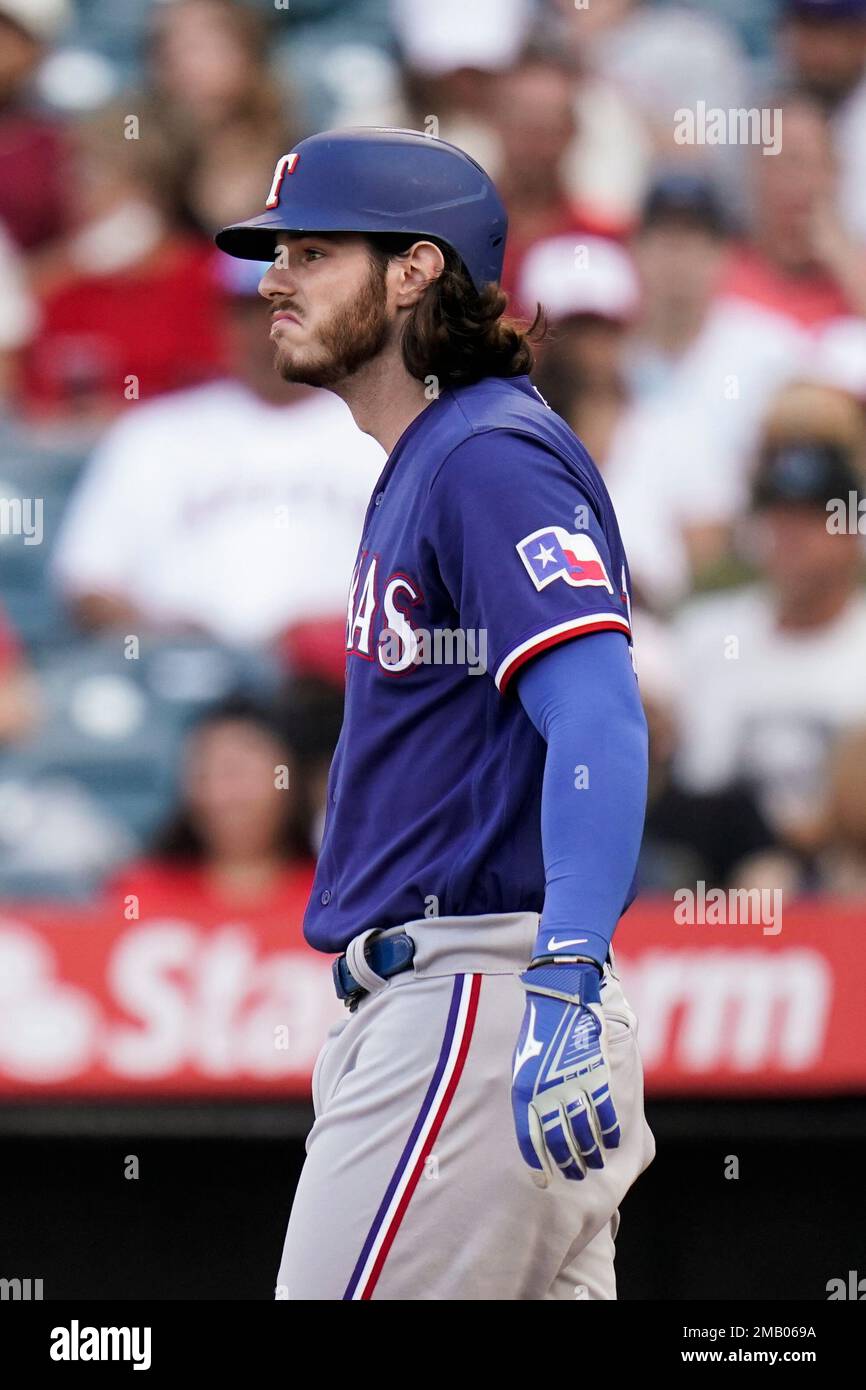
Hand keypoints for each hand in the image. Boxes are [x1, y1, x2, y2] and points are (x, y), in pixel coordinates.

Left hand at [511, 960, 619, 1186]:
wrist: (560, 996)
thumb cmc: (538, 1028)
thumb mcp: (524, 1062)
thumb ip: (530, 1092)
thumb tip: (536, 1118)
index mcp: (526, 1092)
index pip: (530, 1139)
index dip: (538, 1163)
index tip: (543, 1182)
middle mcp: (549, 1094)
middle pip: (559, 1141)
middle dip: (568, 1163)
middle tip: (574, 1175)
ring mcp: (574, 1087)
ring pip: (585, 1132)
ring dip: (590, 1153)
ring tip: (593, 1163)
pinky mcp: (596, 1077)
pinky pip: (605, 1113)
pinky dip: (609, 1130)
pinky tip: (612, 1141)